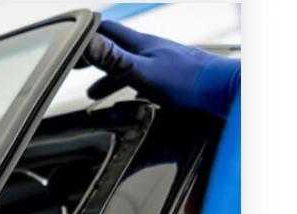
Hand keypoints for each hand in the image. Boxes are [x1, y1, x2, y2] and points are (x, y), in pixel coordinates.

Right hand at [81, 21, 239, 117]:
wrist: (224, 90)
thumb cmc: (188, 82)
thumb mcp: (142, 73)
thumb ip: (114, 60)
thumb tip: (89, 44)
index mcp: (142, 45)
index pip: (108, 29)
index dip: (86, 32)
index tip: (72, 38)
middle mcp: (153, 50)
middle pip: (117, 49)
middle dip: (95, 58)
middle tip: (78, 67)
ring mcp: (164, 63)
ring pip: (131, 66)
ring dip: (111, 77)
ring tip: (96, 93)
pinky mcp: (175, 77)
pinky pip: (146, 79)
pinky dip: (131, 87)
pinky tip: (132, 100)